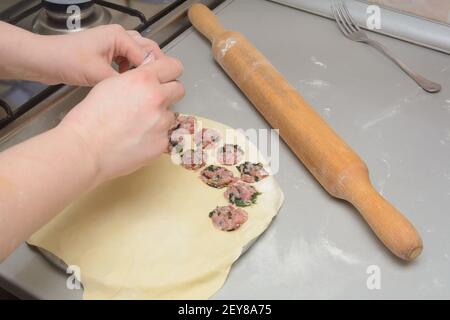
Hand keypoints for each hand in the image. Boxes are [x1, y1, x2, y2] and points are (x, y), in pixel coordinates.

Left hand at [37, 24, 162, 85]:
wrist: (44, 60)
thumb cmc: (67, 61)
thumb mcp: (99, 75)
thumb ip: (124, 81)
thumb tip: (143, 91)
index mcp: (119, 36)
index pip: (148, 55)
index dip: (154, 73)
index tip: (158, 89)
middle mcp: (119, 36)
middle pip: (148, 50)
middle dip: (153, 67)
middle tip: (156, 87)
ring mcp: (113, 43)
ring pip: (138, 54)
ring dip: (142, 68)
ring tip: (143, 85)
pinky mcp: (107, 52)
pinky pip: (127, 59)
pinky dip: (130, 69)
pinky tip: (126, 80)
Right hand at [59, 55, 184, 184]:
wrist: (86, 149)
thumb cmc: (90, 119)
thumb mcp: (110, 84)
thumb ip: (136, 79)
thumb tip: (149, 80)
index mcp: (143, 80)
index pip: (173, 66)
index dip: (170, 71)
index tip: (168, 76)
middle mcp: (156, 99)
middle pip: (179, 89)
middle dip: (169, 93)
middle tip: (154, 101)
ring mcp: (161, 123)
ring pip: (171, 115)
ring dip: (160, 117)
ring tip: (138, 125)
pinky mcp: (161, 143)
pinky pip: (164, 136)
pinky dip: (154, 137)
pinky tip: (136, 139)